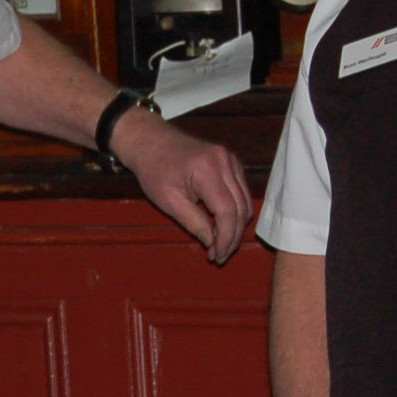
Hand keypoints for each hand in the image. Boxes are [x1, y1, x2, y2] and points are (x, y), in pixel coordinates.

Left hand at [109, 110, 255, 263]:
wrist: (151, 141)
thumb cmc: (154, 170)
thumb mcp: (168, 201)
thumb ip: (194, 223)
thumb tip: (213, 243)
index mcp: (206, 170)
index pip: (227, 212)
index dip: (226, 238)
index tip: (217, 255)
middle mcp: (225, 161)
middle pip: (241, 208)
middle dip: (233, 236)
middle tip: (219, 255)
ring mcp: (231, 159)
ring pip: (245, 202)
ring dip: (236, 226)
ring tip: (220, 245)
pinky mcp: (232, 162)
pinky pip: (241, 192)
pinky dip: (235, 212)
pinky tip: (221, 226)